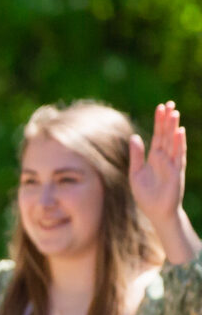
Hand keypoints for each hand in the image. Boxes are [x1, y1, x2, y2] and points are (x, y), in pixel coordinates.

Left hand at [130, 101, 186, 227]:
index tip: (160, 107)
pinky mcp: (176, 171)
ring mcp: (171, 163)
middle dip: (167, 120)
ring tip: (174, 113)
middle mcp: (164, 157)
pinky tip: (179, 132)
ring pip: (173, 142)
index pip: (157, 135)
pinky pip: (178, 155)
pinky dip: (178, 143)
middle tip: (169, 104)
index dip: (158, 121)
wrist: (156, 211)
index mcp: (154, 157)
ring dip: (173, 128)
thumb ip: (136, 156)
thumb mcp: (136, 173)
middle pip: (165, 135)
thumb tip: (134, 136)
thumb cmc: (146, 194)